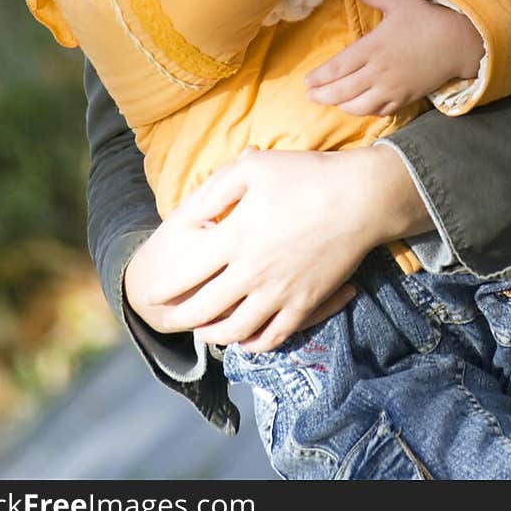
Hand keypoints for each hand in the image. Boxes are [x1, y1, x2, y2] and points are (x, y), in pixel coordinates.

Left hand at [123, 145, 428, 350]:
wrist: (360, 198)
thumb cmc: (305, 175)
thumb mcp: (253, 166)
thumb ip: (215, 188)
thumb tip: (190, 215)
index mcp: (235, 237)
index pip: (187, 272)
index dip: (164, 286)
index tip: (150, 292)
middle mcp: (252, 272)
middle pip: (205, 308)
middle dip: (179, 318)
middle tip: (165, 322)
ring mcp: (279, 292)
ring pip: (235, 330)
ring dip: (212, 335)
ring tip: (201, 333)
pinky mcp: (305, 303)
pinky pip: (273, 336)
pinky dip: (252, 344)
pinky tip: (244, 340)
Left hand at [305, 0, 484, 115]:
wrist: (457, 43)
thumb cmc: (426, 19)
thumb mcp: (397, 1)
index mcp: (373, 47)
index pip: (338, 67)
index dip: (319, 77)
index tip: (307, 81)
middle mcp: (379, 71)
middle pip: (342, 90)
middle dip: (322, 95)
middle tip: (310, 95)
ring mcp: (392, 87)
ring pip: (358, 106)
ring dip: (341, 105)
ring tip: (331, 101)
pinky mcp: (405, 98)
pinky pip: (380, 111)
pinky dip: (365, 111)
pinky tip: (359, 106)